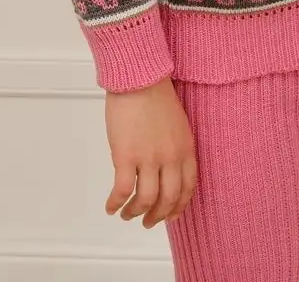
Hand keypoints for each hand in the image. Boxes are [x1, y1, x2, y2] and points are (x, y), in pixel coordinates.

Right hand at [104, 75, 197, 228]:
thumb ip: (175, 148)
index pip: (188, 188)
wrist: (139, 77)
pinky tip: (110, 207)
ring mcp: (148, 158)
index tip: (170, 215)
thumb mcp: (177, 123)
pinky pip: (122, 191)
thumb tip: (165, 170)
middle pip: (167, 200)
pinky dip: (116, 203)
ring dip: (135, 213)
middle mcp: (170, 158)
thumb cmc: (155, 93)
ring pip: (145, 200)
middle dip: (157, 216)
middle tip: (148, 222)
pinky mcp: (126, 156)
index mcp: (185, 148)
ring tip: (127, 215)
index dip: (178, 206)